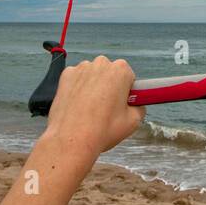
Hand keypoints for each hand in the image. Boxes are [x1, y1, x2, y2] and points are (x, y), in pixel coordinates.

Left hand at [42, 55, 145, 172]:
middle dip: (110, 86)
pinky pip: (76, 79)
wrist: (72, 140)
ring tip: (91, 110)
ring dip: (93, 86)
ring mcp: (81, 69)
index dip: (126, 91)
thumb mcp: (133, 122)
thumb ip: (139, 108)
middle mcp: (101, 64)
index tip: (122, 102)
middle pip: (110, 73)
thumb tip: (137, 105)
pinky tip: (78, 106)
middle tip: (107, 108)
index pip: (129, 76)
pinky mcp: (66, 76)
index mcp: (120, 71)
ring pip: (92, 75)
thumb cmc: (102, 130)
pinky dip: (77, 89)